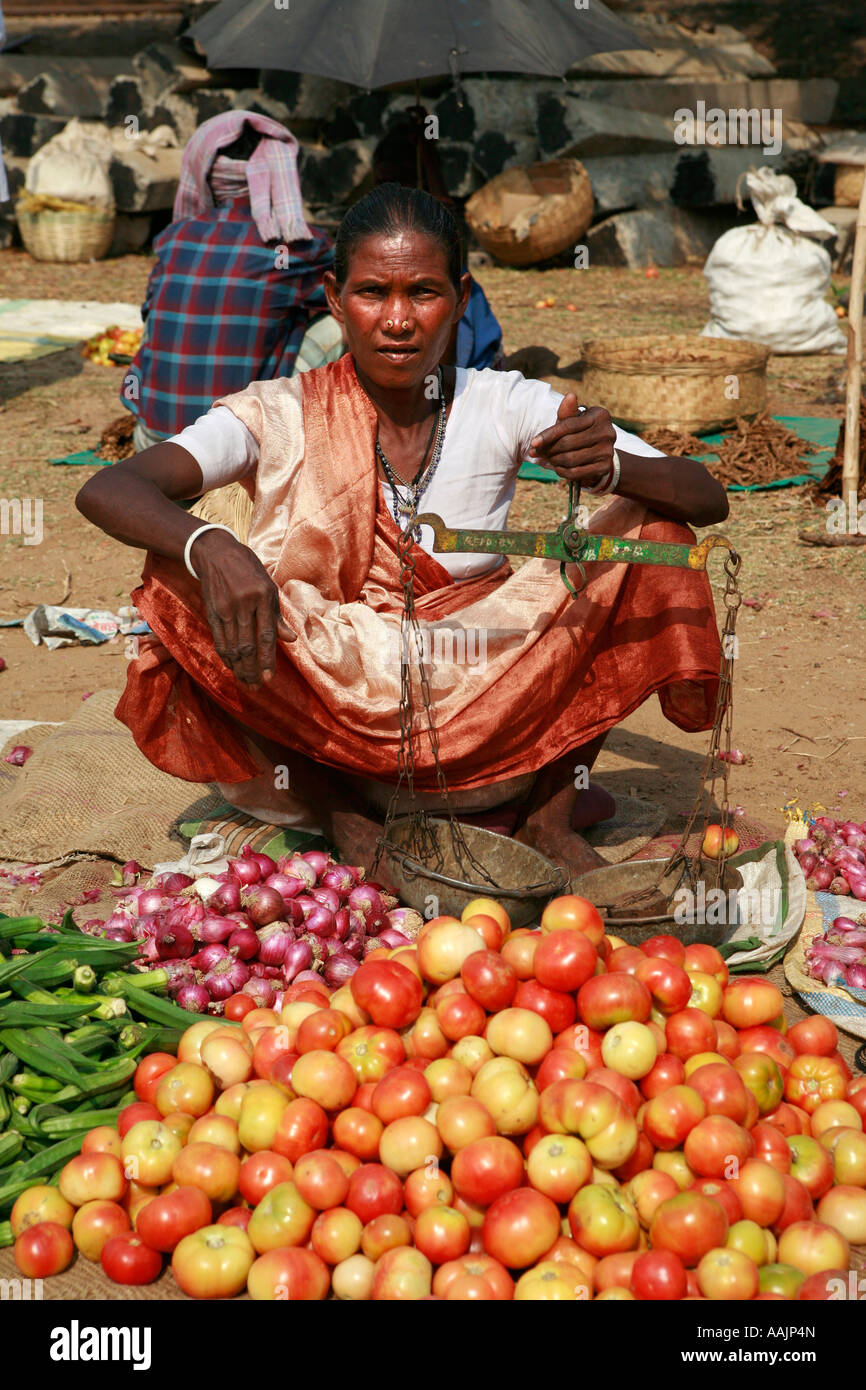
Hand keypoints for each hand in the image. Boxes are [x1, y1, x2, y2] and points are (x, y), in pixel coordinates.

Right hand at [191, 529, 296, 689]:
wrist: (216, 553)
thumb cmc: (249, 570)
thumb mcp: (269, 587)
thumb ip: (277, 616)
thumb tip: (291, 640)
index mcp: (262, 596)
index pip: (266, 635)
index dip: (267, 659)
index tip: (270, 677)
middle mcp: (243, 604)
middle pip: (248, 645)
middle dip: (252, 670)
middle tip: (257, 687)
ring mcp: (225, 608)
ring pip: (233, 646)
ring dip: (239, 668)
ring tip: (246, 682)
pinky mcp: (212, 611)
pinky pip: (219, 639)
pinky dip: (226, 656)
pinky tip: (232, 666)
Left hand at [528, 392, 615, 485]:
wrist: (600, 451)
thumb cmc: (581, 431)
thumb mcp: (574, 420)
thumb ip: (567, 412)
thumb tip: (570, 396)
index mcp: (599, 415)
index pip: (568, 425)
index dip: (548, 435)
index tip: (533, 443)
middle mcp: (607, 432)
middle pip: (567, 443)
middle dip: (549, 449)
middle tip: (540, 452)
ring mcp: (607, 451)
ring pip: (570, 459)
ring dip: (554, 460)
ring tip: (549, 458)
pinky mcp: (604, 467)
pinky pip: (576, 472)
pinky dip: (562, 471)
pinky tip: (558, 468)